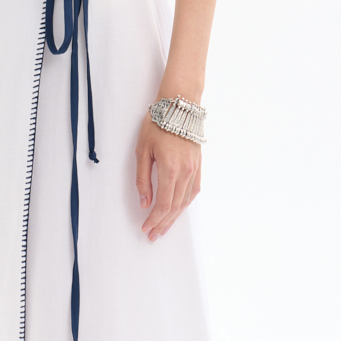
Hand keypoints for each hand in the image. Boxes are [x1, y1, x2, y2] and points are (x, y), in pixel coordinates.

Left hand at [135, 111, 200, 239]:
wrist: (179, 106)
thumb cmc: (158, 124)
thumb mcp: (142, 151)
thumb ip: (143, 179)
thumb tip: (144, 201)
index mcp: (170, 169)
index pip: (163, 204)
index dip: (155, 220)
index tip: (146, 228)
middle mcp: (185, 172)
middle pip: (175, 207)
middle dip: (163, 223)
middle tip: (153, 235)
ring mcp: (194, 169)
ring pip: (185, 201)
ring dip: (174, 217)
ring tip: (164, 227)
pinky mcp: (198, 165)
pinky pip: (193, 190)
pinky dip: (185, 203)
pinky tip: (178, 209)